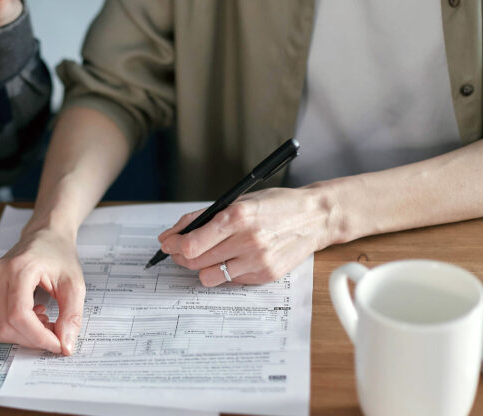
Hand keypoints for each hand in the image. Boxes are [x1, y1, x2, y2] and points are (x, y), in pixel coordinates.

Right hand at [0, 226, 84, 354]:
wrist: (46, 235)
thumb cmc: (59, 255)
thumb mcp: (75, 284)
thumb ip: (71, 316)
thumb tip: (65, 347)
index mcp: (19, 268)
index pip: (19, 316)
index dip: (39, 337)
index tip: (58, 344)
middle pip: (6, 325)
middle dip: (33, 339)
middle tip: (54, 333)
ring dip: (21, 336)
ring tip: (42, 321)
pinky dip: (12, 329)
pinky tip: (31, 316)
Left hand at [158, 187, 336, 285]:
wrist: (315, 218)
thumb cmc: (275, 205)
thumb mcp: (238, 200)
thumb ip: (204, 217)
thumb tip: (173, 234)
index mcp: (237, 216)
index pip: (192, 244)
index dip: (173, 246)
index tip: (167, 243)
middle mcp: (248, 241)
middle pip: (195, 262)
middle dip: (181, 257)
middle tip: (180, 251)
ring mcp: (258, 261)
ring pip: (209, 277)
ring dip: (201, 267)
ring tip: (207, 256)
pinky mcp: (266, 276)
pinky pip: (231, 281)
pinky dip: (225, 271)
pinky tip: (232, 259)